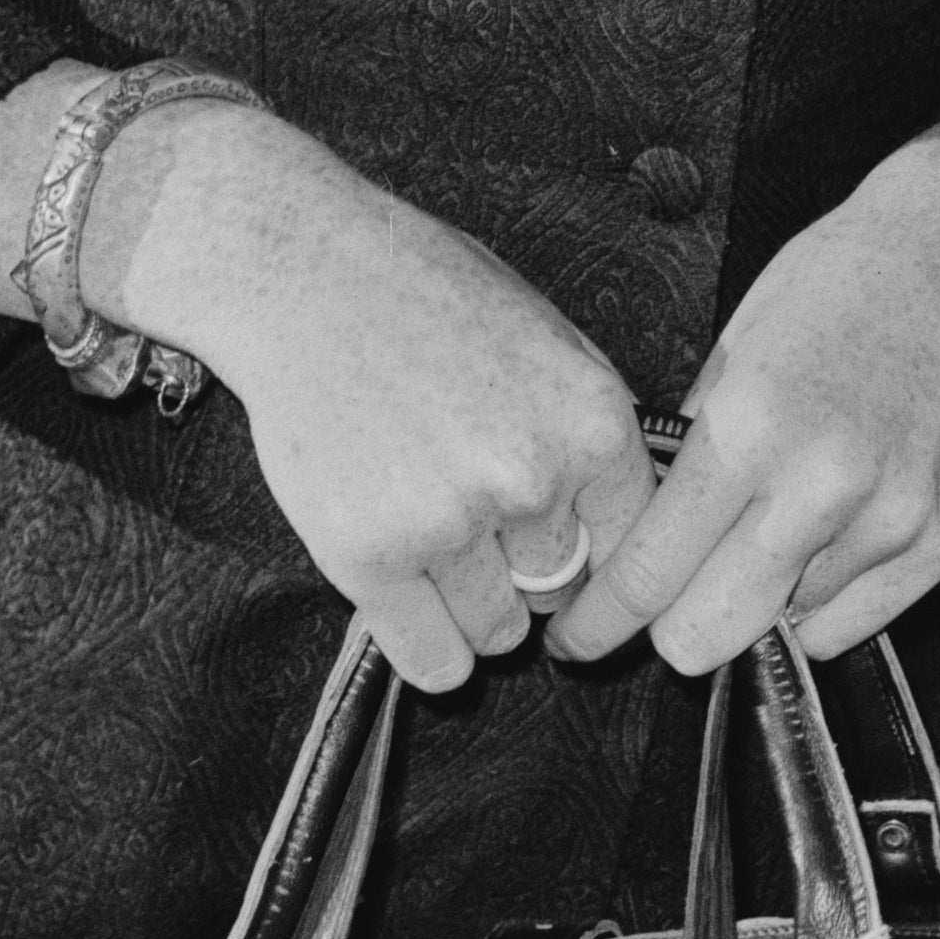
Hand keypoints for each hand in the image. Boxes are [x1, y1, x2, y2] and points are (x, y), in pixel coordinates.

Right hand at [107, 110, 654, 695]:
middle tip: (479, 521)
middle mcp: (534, 478)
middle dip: (527, 570)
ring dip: (474, 608)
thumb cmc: (424, 295)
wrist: (305, 274)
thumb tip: (616, 532)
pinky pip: (434, 664)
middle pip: (562, 591)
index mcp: (594, 421)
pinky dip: (430, 650)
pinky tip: (414, 600)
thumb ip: (586, 437)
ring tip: (434, 535)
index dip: (595, 552)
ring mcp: (451, 522)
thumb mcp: (548, 342)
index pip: (634, 545)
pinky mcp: (370, 559)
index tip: (569, 557)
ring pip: (498, 632)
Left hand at [558, 110, 939, 677]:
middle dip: (673, 624)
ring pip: (780, 628)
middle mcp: (820, 486)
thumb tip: (644, 541)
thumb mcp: (731, 348)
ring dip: (765, 592)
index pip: (648, 577)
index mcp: (748, 428)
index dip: (598, 621)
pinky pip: (848, 624)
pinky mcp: (939, 543)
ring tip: (783, 512)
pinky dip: (824, 595)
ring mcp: (887, 520)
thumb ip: (686, 453)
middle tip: (674, 588)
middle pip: (706, 639)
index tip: (579, 637)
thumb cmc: (837, 285)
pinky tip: (829, 527)